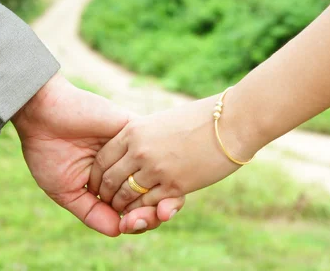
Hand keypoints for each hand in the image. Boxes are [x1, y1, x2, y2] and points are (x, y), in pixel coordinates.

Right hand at [12, 73, 184, 235]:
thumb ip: (92, 212)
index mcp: (112, 181)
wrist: (42, 114)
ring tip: (143, 207)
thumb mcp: (66, 192)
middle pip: (153, 195)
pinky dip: (156, 171)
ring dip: (157, 196)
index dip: (140, 221)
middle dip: (153, 214)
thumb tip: (119, 231)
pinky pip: (157, 150)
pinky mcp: (135, 129)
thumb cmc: (47, 153)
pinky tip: (145, 182)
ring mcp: (133, 148)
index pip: (135, 206)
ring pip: (160, 176)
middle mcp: (126, 166)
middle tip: (138, 220)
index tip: (130, 226)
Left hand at [88, 94, 258, 212]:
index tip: (100, 185)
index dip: (98, 176)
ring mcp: (156, 168)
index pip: (102, 160)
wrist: (231, 121)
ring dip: (124, 207)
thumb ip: (143, 136)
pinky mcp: (176, 185)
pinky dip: (145, 211)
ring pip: (127, 196)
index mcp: (133, 131)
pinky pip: (150, 205)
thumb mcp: (161, 122)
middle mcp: (139, 150)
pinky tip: (148, 211)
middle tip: (110, 203)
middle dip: (107, 196)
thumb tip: (131, 149)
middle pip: (110, 181)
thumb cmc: (199, 118)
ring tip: (126, 211)